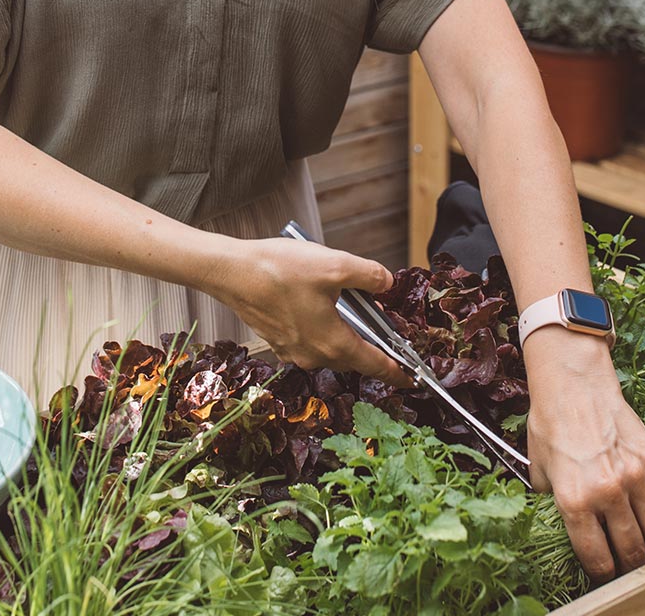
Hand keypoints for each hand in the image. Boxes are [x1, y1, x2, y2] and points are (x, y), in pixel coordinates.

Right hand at [208, 237, 407, 384]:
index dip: (398, 372)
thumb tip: (386, 282)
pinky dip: (320, 327)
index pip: (376, 365)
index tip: (413, 380)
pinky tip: (317, 302)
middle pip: (353, 357)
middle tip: (386, 330)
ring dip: (343, 333)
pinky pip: (309, 340)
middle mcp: (313, 355)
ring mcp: (292, 351)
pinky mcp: (277, 341)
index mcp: (333, 344)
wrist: (231, 272)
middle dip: (371, 345)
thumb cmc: (278, 271)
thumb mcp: (336, 264)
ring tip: (349, 306)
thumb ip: (370, 275)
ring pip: (330, 347)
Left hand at [523, 328, 644, 580]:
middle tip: (631, 571)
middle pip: (631, 549)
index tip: (605, 577)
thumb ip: (552, 504)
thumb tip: (563, 526)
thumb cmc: (551, 427)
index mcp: (574, 500)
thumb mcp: (539, 472)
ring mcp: (635, 476)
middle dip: (631, 568)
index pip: (596, 556)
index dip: (602, 575)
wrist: (574, 388)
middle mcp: (607, 492)